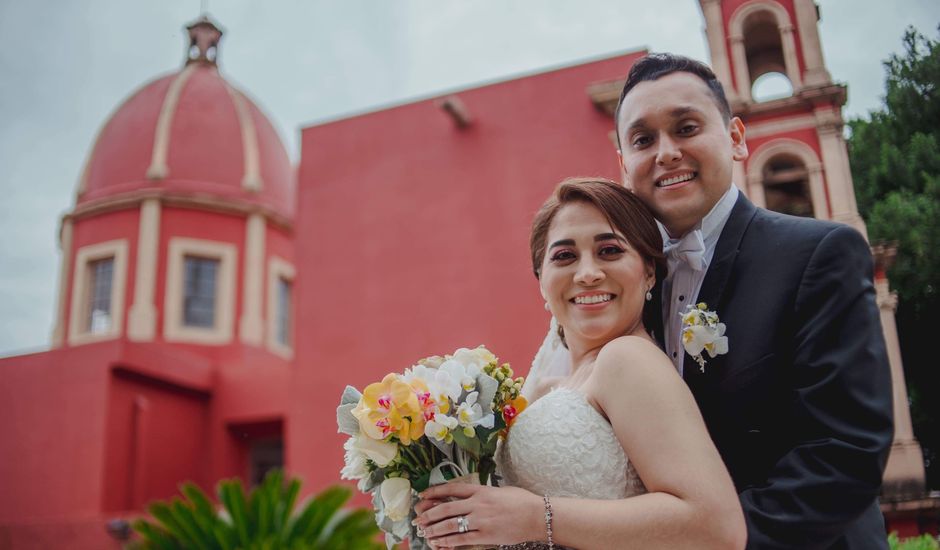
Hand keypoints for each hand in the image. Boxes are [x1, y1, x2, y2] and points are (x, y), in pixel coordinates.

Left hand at [414, 483, 542, 548]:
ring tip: (425, 533)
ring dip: (435, 529)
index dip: (435, 492)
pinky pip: (462, 539)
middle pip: (447, 508)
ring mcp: (481, 520)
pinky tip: (440, 543)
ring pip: (451, 525)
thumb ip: (482, 493)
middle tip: (418, 519)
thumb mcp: (499, 490)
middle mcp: (478, 503)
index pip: (452, 489)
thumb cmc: (521, 501)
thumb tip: (468, 497)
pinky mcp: (486, 535)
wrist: (537, 516)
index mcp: (481, 490)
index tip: (423, 495)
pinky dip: (448, 541)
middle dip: (429, 514)